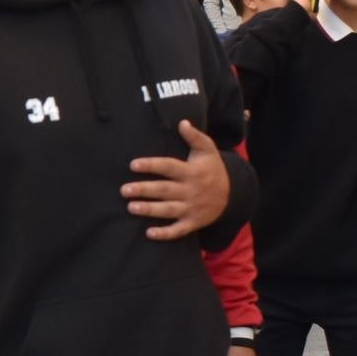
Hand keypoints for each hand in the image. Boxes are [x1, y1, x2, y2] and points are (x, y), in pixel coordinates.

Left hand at [122, 120, 230, 240]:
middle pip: (164, 190)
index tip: (133, 164)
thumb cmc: (212, 169)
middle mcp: (190, 190)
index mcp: (191, 171)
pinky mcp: (193, 222)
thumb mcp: (207, 150)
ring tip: (131, 207)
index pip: (169, 167)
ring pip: (168, 210)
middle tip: (124, 190)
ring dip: (150, 210)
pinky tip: (149, 233)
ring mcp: (191, 208)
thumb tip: (182, 122)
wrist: (232, 195)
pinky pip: (179, 230)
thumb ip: (195, 137)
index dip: (151, 165)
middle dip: (144, 190)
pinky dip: (165, 234)